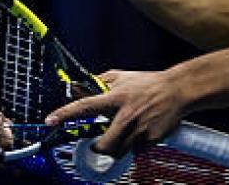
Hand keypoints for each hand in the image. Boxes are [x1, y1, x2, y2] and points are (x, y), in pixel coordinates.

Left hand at [45, 69, 188, 156]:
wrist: (178, 90)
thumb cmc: (148, 83)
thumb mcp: (122, 77)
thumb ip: (99, 82)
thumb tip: (78, 87)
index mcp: (116, 97)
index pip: (85, 106)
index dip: (65, 113)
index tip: (50, 120)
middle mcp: (125, 115)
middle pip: (103, 144)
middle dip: (98, 148)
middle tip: (99, 143)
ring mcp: (139, 129)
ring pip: (119, 152)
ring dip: (118, 148)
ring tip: (125, 135)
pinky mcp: (151, 139)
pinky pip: (136, 151)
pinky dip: (136, 146)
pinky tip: (142, 133)